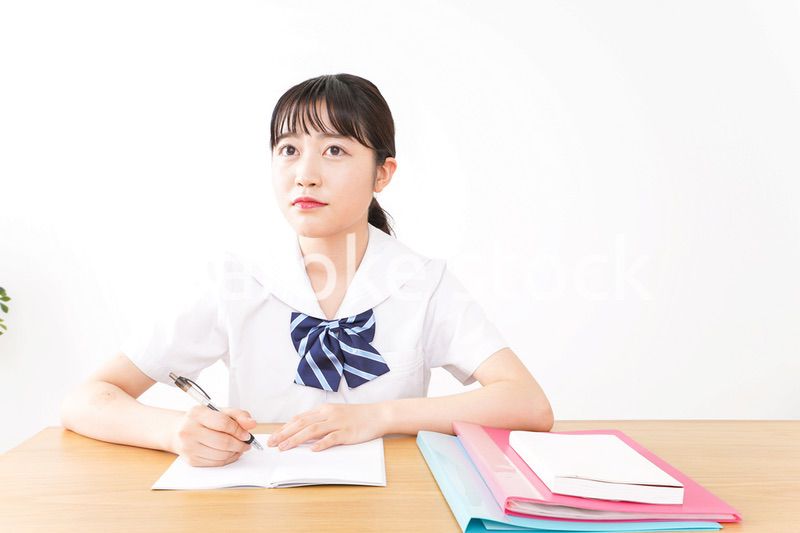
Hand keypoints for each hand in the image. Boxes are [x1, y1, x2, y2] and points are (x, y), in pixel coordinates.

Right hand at [170, 405, 256, 466]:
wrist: (178, 431)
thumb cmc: (202, 420)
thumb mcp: (219, 412)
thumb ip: (238, 415)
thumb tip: (252, 423)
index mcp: (197, 414)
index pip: (223, 423)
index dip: (239, 430)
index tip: (247, 434)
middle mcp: (189, 430)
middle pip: (222, 442)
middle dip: (239, 444)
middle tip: (247, 444)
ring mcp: (188, 447)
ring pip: (220, 454)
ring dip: (235, 453)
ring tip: (239, 448)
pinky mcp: (191, 460)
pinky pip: (215, 463)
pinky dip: (227, 460)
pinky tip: (230, 453)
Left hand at [267, 403, 388, 451]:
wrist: (378, 414)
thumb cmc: (357, 416)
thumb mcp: (335, 414)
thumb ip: (320, 421)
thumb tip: (303, 432)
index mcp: (324, 409)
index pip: (300, 418)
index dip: (285, 427)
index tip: (274, 436)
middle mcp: (328, 414)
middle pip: (302, 423)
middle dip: (285, 434)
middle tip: (272, 443)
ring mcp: (338, 422)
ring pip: (312, 430)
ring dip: (296, 439)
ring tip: (284, 448)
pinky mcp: (347, 432)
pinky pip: (332, 438)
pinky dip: (321, 444)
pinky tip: (312, 450)